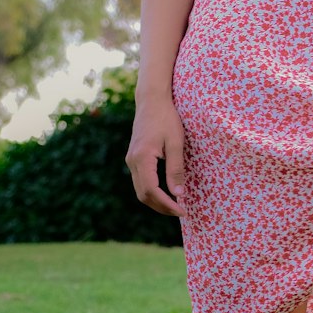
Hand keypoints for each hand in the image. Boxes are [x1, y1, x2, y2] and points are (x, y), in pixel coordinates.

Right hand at [126, 98, 185, 216]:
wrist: (151, 101)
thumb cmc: (167, 118)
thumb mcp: (176, 142)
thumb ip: (176, 169)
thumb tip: (178, 194)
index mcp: (142, 158)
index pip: (152, 191)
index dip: (167, 204)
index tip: (182, 210)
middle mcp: (132, 161)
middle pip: (143, 195)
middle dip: (161, 207)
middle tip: (180, 212)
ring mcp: (130, 160)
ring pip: (140, 190)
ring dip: (156, 201)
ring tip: (174, 206)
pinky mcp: (133, 158)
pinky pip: (140, 181)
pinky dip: (152, 191)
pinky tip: (165, 192)